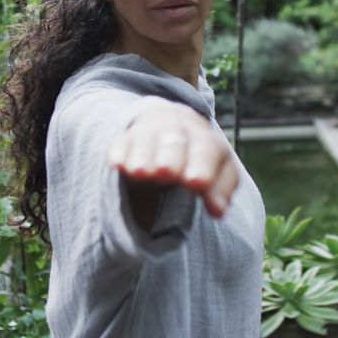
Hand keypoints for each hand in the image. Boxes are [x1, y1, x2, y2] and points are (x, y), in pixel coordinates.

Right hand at [107, 102, 238, 217]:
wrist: (173, 127)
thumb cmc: (198, 159)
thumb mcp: (217, 173)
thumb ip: (220, 191)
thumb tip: (218, 210)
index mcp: (205, 141)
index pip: (207, 150)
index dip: (202, 166)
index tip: (195, 183)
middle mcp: (178, 131)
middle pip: (174, 142)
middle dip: (171, 157)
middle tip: (166, 172)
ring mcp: (150, 132)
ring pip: (146, 140)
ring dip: (143, 156)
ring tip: (140, 172)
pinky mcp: (126, 139)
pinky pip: (121, 142)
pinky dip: (119, 153)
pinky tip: (117, 164)